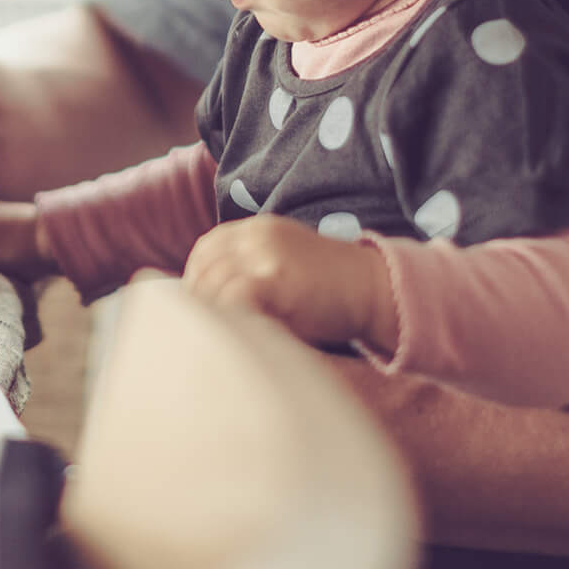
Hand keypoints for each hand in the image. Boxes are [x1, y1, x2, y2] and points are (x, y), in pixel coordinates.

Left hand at [182, 214, 396, 350]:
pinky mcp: (274, 277)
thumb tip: (207, 308)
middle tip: (205, 334)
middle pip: (204, 269)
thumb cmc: (328, 290)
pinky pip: (233, 299)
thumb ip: (248, 272)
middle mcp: (256, 235)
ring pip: (213, 286)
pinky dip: (229, 320)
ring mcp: (264, 254)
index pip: (204, 251)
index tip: (198, 312)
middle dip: (199, 303)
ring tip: (220, 340)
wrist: (373, 289)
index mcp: (255, 229)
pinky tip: (238, 338)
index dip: (195, 282)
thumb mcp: (283, 265)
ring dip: (211, 316)